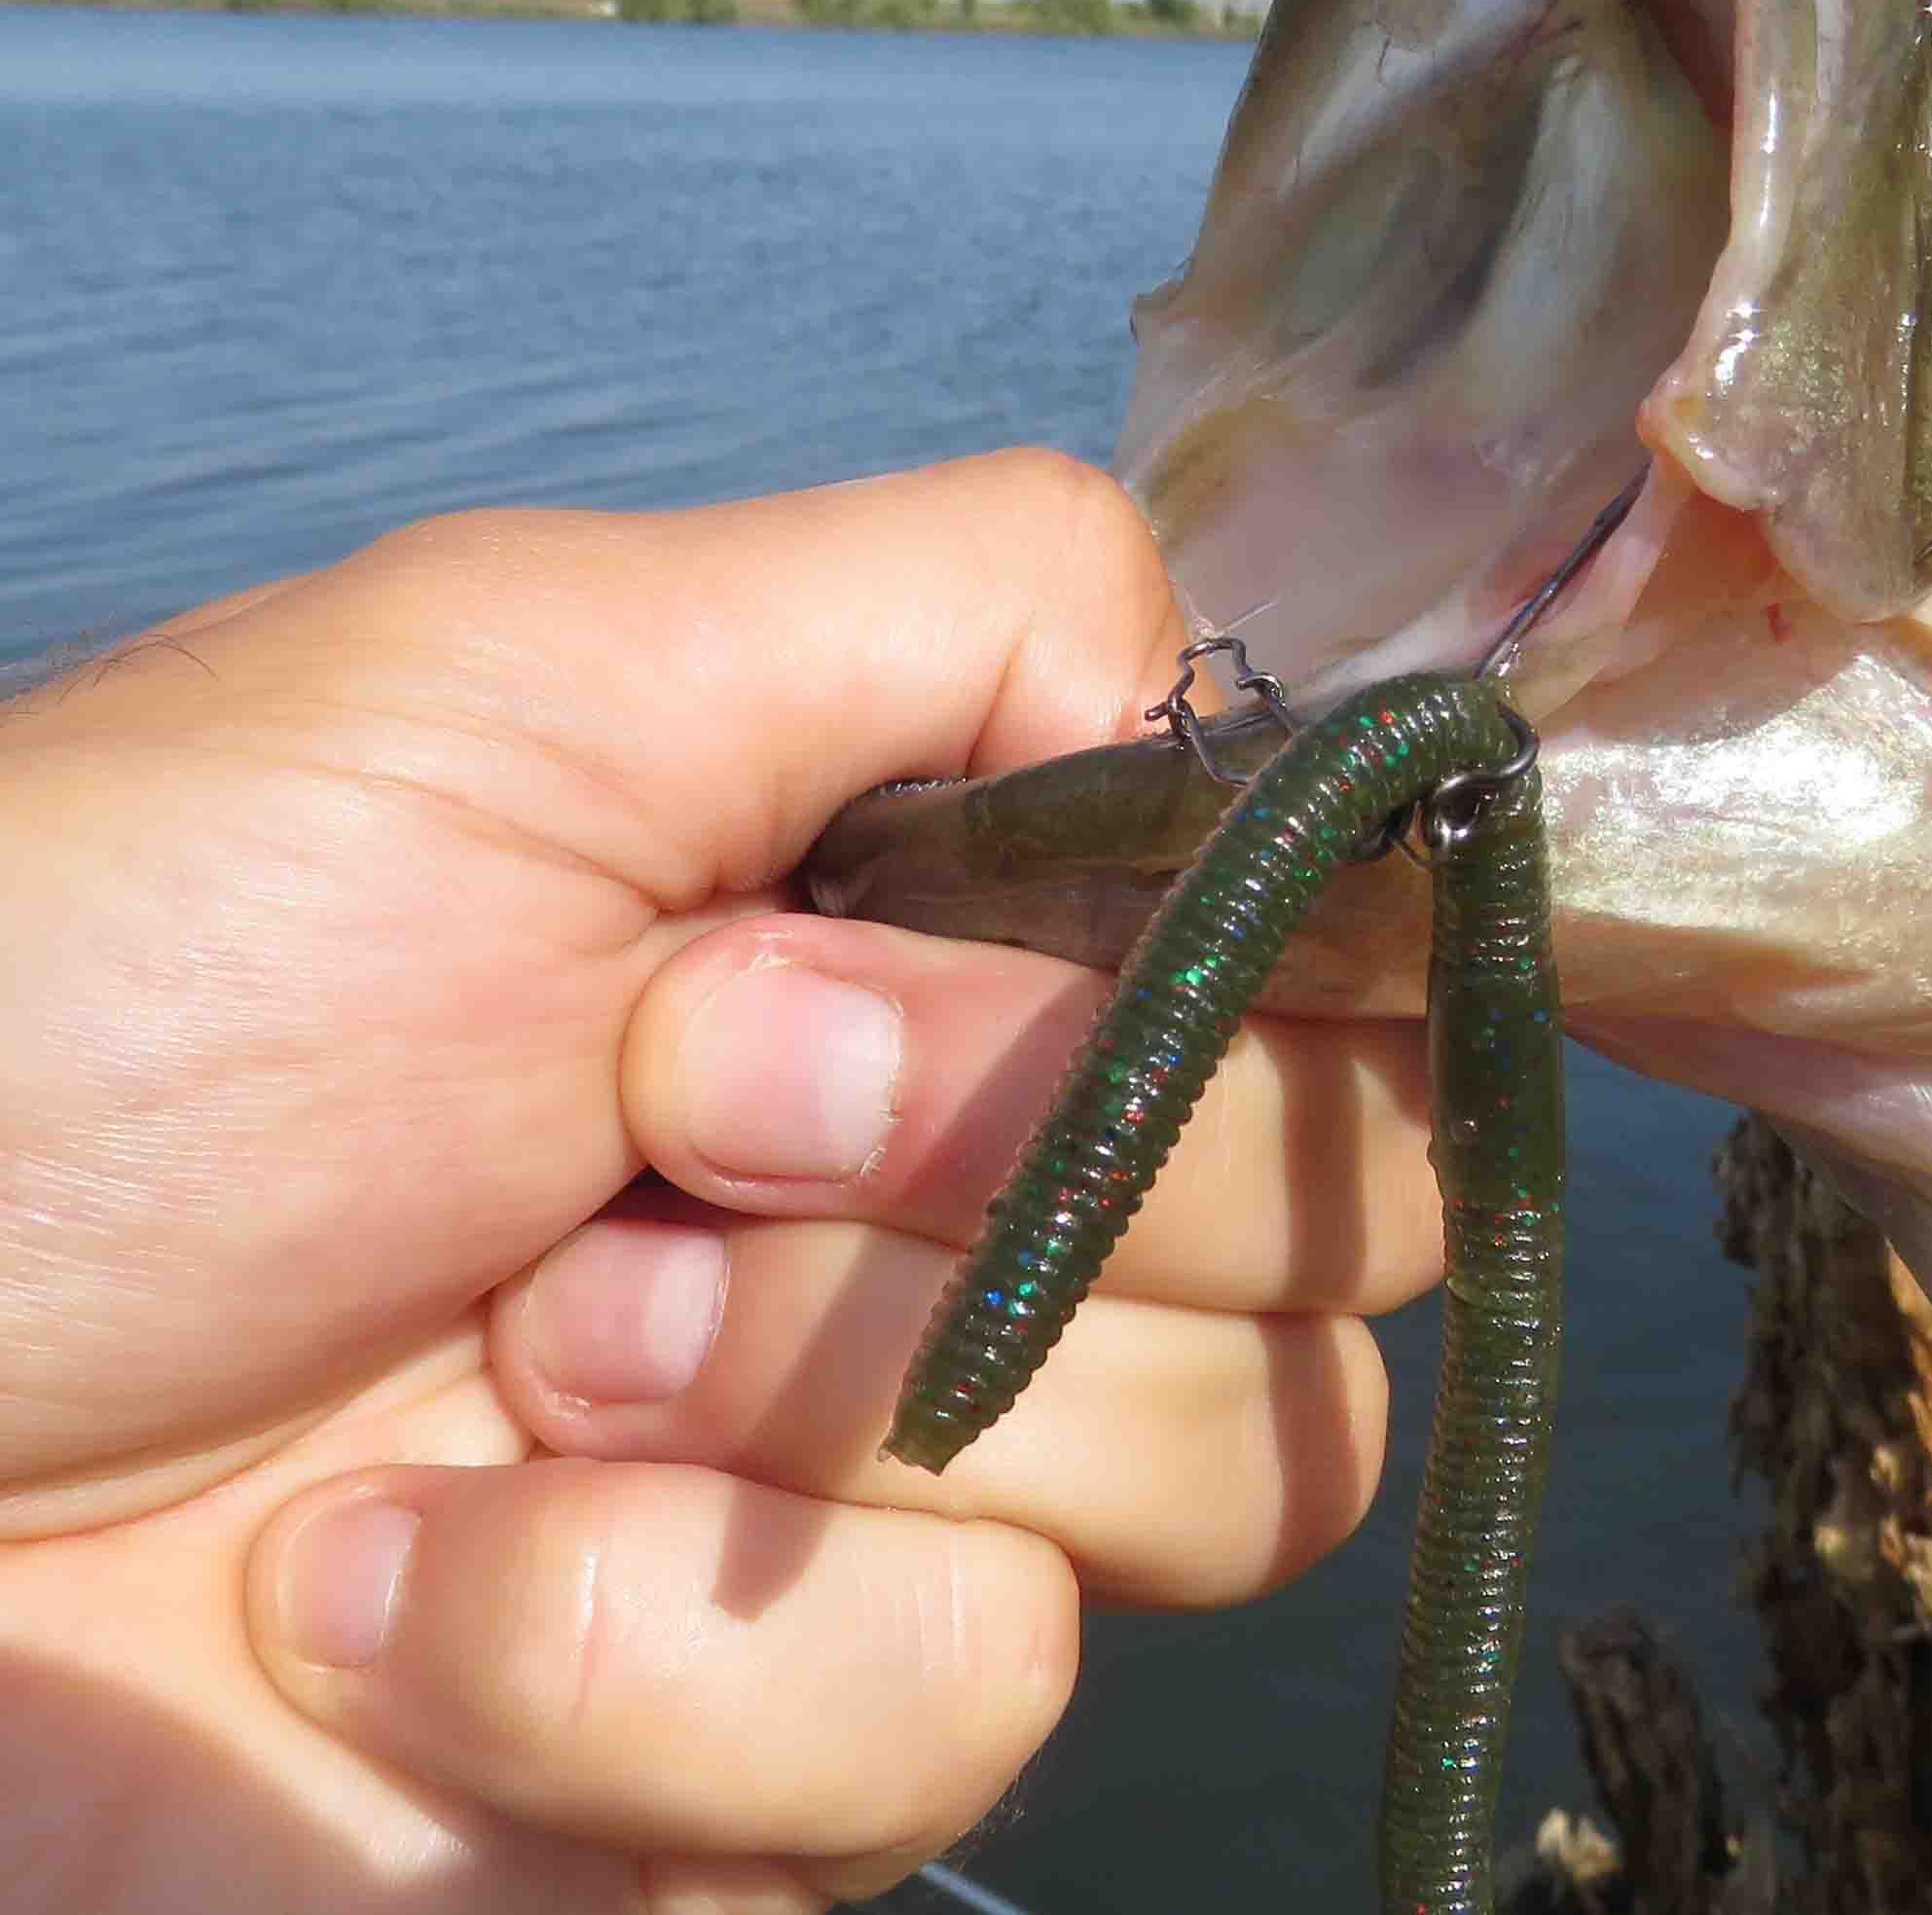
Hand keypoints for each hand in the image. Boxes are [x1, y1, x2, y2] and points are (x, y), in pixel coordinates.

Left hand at [0, 452, 1447, 1911]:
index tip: (1000, 961)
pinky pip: (947, 1737)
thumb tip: (1268, 725)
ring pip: (1213, 1491)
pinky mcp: (788, 1778)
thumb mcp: (527, 673)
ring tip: (497, 1366)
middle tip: (648, 1118)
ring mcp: (899, 1509)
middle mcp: (978, 1213)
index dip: (1274, 988)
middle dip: (991, 1159)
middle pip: (1343, 1232)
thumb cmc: (90, 1000)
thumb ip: (966, 605)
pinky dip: (630, 1666)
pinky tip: (382, 1599)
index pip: (1353, 974)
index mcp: (951, 942)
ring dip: (809, 1414)